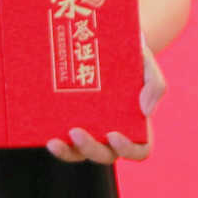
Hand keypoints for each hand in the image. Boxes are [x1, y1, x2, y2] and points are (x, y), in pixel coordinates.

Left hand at [47, 38, 163, 164]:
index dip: (128, 149)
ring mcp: (91, 131)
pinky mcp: (69, 124)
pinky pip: (63, 141)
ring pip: (79, 154)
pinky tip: (43, 133)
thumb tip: (146, 111)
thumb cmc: (131, 56)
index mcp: (137, 126)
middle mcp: (112, 135)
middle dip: (90, 148)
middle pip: (104, 155)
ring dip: (67, 152)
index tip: (113, 135)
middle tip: (75, 131)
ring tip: (53, 141)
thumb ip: (155, 84)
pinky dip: (55, 141)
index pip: (139, 150)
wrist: (106, 41)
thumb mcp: (147, 63)